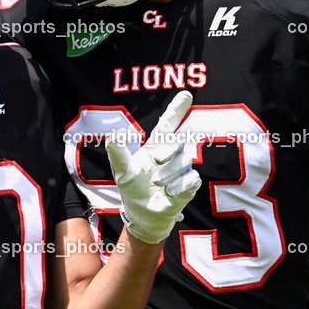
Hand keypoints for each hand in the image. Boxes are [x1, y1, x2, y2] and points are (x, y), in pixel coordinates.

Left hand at [106, 91, 201, 243]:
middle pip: (178, 140)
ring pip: (185, 160)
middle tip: (156, 159)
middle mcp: (172, 154)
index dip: (177, 109)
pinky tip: (168, 192)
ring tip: (157, 182)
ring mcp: (182, 168)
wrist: (142, 213)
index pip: (169, 123)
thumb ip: (117, 151)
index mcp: (157, 145)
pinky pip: (191, 178)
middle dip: (168, 148)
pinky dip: (178, 186)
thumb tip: (118, 133)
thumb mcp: (121, 170)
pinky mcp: (190, 184)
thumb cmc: (132, 188)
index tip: (186, 94)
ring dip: (169, 172)